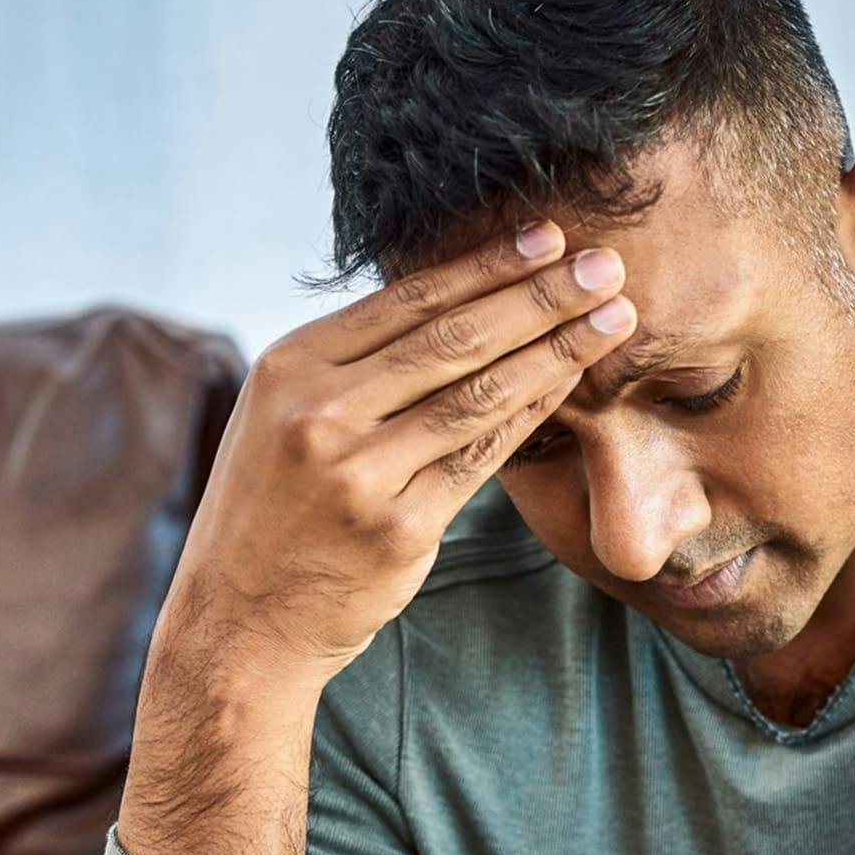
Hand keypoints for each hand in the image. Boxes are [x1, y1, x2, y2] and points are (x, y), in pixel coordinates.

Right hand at [156, 219, 637, 690]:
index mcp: (290, 366)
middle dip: (540, 296)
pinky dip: (533, 416)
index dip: (487, 265)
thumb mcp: (286, 418)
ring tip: (614, 317)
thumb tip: (453, 303)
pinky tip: (572, 385)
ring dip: (556, 351)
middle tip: (607, 265)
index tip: (550, 236)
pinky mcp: (399, 527)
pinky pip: (482, 460)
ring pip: (479, 396)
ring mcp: (361, 472)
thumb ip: (354, 367)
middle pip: (454, 338)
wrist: (240, 618)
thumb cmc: (275, 510)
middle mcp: (320, 412)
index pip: (408, 300)